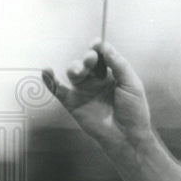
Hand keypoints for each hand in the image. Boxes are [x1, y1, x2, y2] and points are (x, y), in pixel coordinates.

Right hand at [41, 40, 153, 160]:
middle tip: (91, 59)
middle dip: (88, 58)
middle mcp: (97, 81)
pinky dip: (50, 80)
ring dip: (75, 68)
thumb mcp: (131, 84)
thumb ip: (119, 65)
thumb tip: (105, 46)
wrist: (127, 136)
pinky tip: (46, 71)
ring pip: (74, 72)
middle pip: (87, 63)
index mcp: (113, 75)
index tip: (96, 43)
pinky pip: (58, 90)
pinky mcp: (73, 103)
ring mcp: (84, 92)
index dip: (98, 48)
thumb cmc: (134, 111)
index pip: (103, 56)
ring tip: (79, 71)